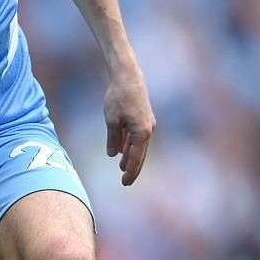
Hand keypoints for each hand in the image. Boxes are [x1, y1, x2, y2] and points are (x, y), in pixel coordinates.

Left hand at [103, 70, 154, 184]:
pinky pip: (137, 137)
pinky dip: (131, 145)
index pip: (136, 158)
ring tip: (123, 168)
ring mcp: (147, 124)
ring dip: (131, 157)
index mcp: (141, 133)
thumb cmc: (118, 98)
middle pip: (140, 155)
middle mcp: (148, 130)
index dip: (130, 171)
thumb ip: (113, 139)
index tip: (124, 182)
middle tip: (126, 182)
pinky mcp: (144, 118)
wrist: (128, 77)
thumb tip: (113, 155)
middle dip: (133, 168)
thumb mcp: (111, 120)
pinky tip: (123, 151)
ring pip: (139, 146)